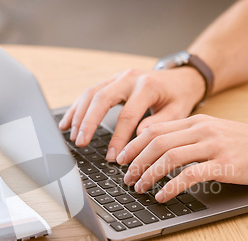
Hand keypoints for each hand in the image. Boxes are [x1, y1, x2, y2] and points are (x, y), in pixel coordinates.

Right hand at [58, 67, 205, 160]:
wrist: (181, 78)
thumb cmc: (178, 97)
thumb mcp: (178, 112)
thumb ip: (159, 124)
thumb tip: (137, 137)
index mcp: (148, 86)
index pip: (127, 115)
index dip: (118, 138)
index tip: (112, 157)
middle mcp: (129, 78)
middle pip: (102, 98)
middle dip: (88, 122)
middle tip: (81, 142)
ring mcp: (118, 77)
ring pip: (91, 93)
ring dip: (79, 115)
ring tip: (72, 136)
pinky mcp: (111, 80)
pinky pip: (90, 93)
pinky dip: (77, 108)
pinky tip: (67, 123)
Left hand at [119, 114, 247, 201]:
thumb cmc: (247, 144)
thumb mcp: (215, 133)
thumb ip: (189, 138)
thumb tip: (159, 150)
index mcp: (196, 122)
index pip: (155, 129)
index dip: (133, 145)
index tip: (121, 159)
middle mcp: (202, 130)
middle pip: (156, 143)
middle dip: (135, 162)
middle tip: (126, 178)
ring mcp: (213, 145)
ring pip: (169, 157)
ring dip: (149, 175)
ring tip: (139, 188)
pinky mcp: (225, 164)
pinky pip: (190, 175)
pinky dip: (171, 187)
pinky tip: (162, 197)